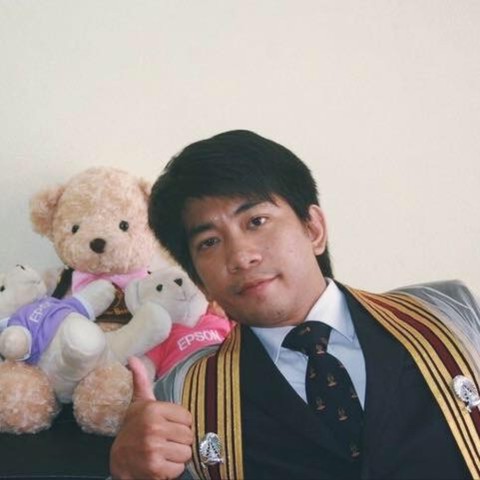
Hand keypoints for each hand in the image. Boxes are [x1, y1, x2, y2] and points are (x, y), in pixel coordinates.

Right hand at [110, 356, 192, 479]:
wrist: (118, 459)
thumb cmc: (134, 427)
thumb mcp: (139, 402)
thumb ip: (141, 379)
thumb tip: (132, 358)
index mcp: (154, 409)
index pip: (188, 417)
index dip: (181, 424)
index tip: (170, 425)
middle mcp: (154, 428)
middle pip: (189, 436)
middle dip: (180, 440)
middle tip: (167, 440)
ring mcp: (154, 449)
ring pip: (186, 453)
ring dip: (178, 455)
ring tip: (164, 451)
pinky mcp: (155, 469)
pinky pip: (179, 469)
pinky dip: (173, 469)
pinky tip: (161, 463)